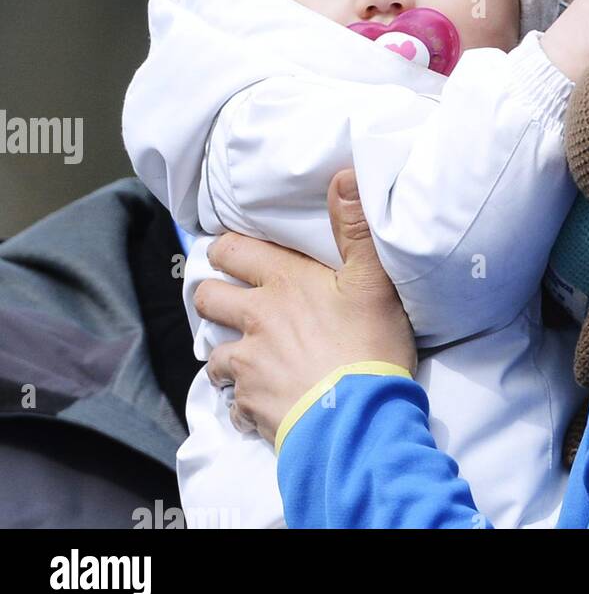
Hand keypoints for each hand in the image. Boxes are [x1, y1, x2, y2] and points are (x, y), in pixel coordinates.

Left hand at [195, 169, 415, 445]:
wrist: (356, 418)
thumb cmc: (369, 343)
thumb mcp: (373, 279)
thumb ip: (355, 227)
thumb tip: (343, 175)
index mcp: (284, 283)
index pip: (235, 251)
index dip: (227, 249)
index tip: (229, 252)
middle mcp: (257, 319)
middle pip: (209, 298)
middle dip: (213, 295)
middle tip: (229, 299)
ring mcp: (249, 365)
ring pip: (215, 354)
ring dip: (227, 354)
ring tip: (245, 357)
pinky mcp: (249, 406)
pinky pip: (234, 403)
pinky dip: (244, 401)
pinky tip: (262, 402)